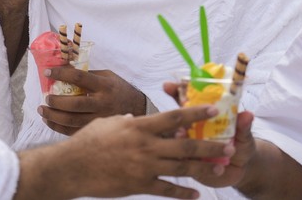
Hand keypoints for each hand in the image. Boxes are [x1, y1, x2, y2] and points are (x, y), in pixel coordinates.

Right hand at [15, 106, 234, 199]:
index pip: (173, 117)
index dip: (195, 113)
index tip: (214, 110)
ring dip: (203, 168)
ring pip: (181, 167)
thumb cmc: (88, 141)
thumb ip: (126, 120)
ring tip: (219, 168)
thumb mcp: (109, 123)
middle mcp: (146, 145)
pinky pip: (167, 190)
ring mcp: (144, 166)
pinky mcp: (140, 185)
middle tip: (228, 145)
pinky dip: (183, 193)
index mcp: (139, 126)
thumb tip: (135, 117)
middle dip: (210, 144)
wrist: (73, 167)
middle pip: (185, 144)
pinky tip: (196, 195)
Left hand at [39, 67, 145, 135]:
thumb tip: (62, 67)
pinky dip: (59, 127)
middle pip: (74, 104)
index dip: (61, 74)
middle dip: (55, 102)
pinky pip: (74, 132)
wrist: (138, 108)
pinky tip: (50, 121)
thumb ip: (87, 74)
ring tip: (42, 110)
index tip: (47, 72)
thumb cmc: (118, 88)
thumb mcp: (106, 76)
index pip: (78, 77)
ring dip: (53, 116)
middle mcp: (102, 103)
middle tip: (45, 98)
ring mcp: (100, 119)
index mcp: (104, 85)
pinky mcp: (97, 130)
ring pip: (72, 121)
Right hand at [163, 81, 256, 188]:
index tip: (169, 86)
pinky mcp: (189, 162)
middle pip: (178, 117)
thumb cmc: (240, 143)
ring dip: (178, 135)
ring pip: (177, 138)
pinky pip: (181, 160)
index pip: (186, 99)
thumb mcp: (242, 134)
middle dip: (175, 114)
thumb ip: (243, 125)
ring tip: (183, 134)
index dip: (177, 90)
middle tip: (180, 115)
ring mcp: (189, 145)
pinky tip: (189, 159)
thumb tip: (248, 115)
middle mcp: (192, 128)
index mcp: (202, 115)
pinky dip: (184, 159)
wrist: (241, 167)